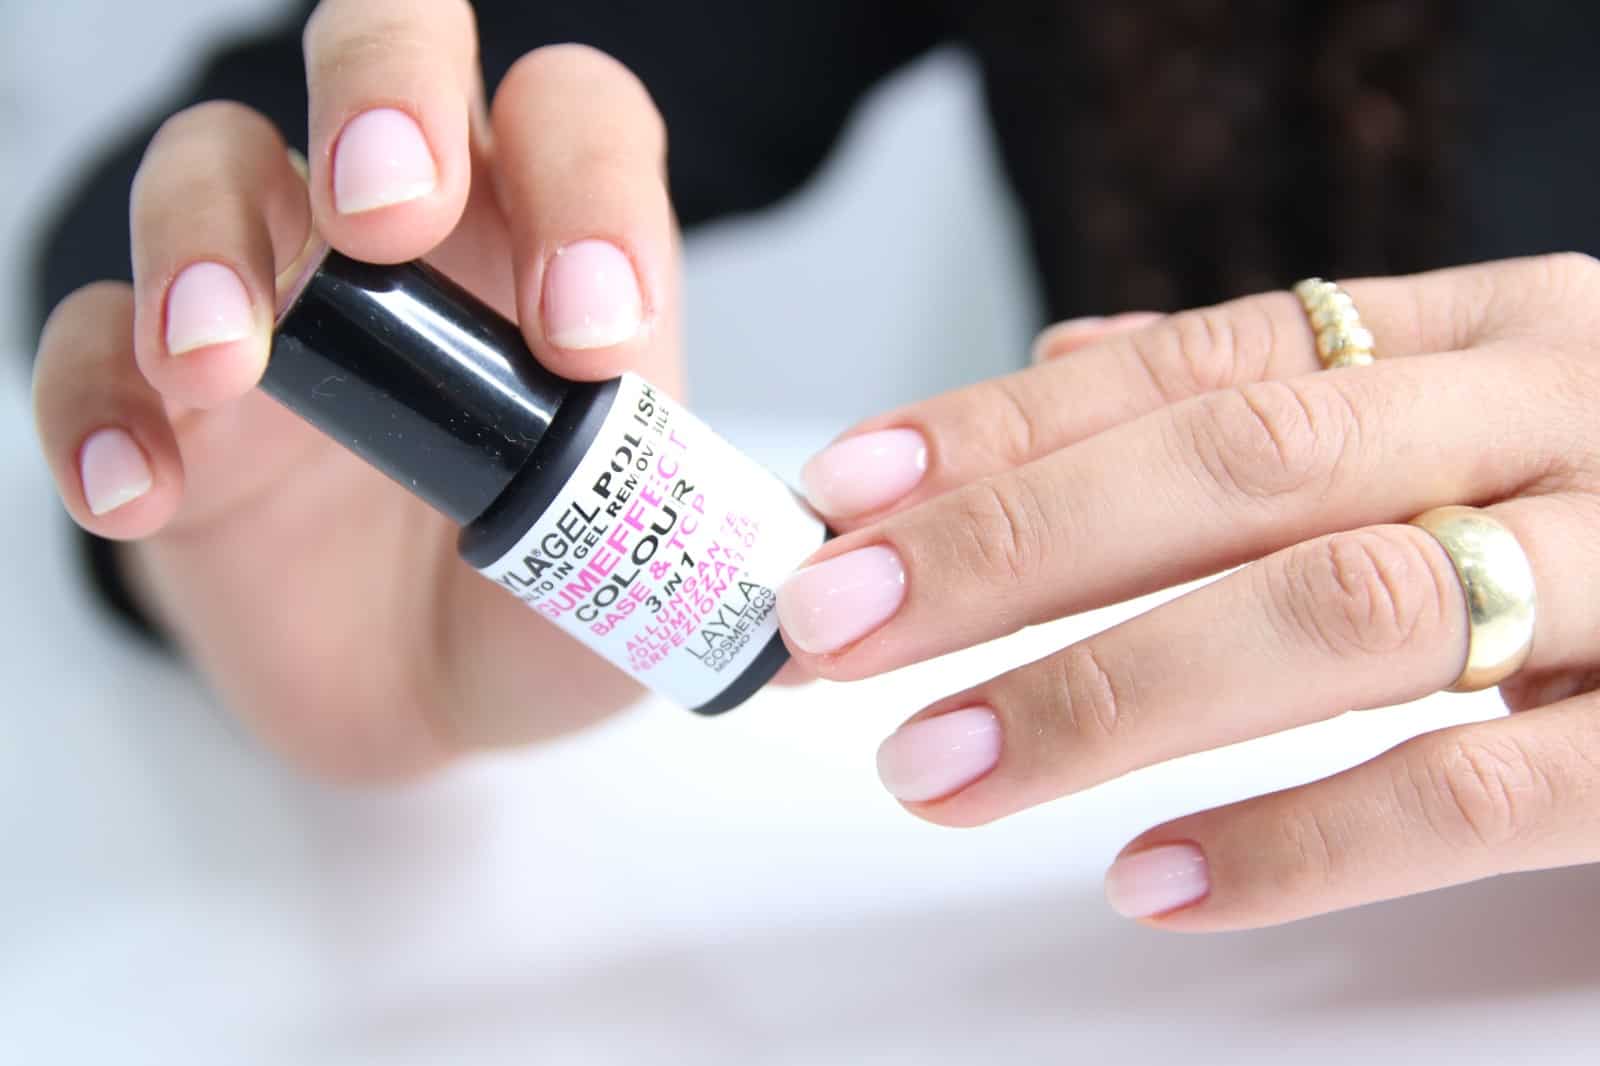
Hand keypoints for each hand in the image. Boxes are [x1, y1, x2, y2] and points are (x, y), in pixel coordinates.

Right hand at [32, 0, 681, 778]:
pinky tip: (140, 487)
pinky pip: (88, 347)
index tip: (586, 335)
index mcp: (553, 243)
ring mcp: (275, 298)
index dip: (589, 190)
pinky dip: (97, 402)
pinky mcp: (162, 394)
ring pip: (210, 166)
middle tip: (384, 223)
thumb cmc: (547, 608)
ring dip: (206, 245)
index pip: (575, 122)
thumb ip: (703, 557)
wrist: (424, 695)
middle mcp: (412, 236)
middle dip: (381, 96)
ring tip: (225, 368)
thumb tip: (816, 563)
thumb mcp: (642, 585)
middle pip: (383, 53)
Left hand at [779, 254, 1599, 930]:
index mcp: (1484, 331)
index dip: (1007, 425)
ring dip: (1109, 693)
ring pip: (1343, 614)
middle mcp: (1556, 419)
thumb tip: (1059, 371)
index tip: (848, 491)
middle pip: (1241, 465)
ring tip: (935, 768)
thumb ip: (1277, 390)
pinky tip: (1149, 881)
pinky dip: (1304, 837)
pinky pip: (1486, 788)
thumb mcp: (1477, 406)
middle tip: (834, 630)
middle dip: (1013, 550)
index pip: (1197, 361)